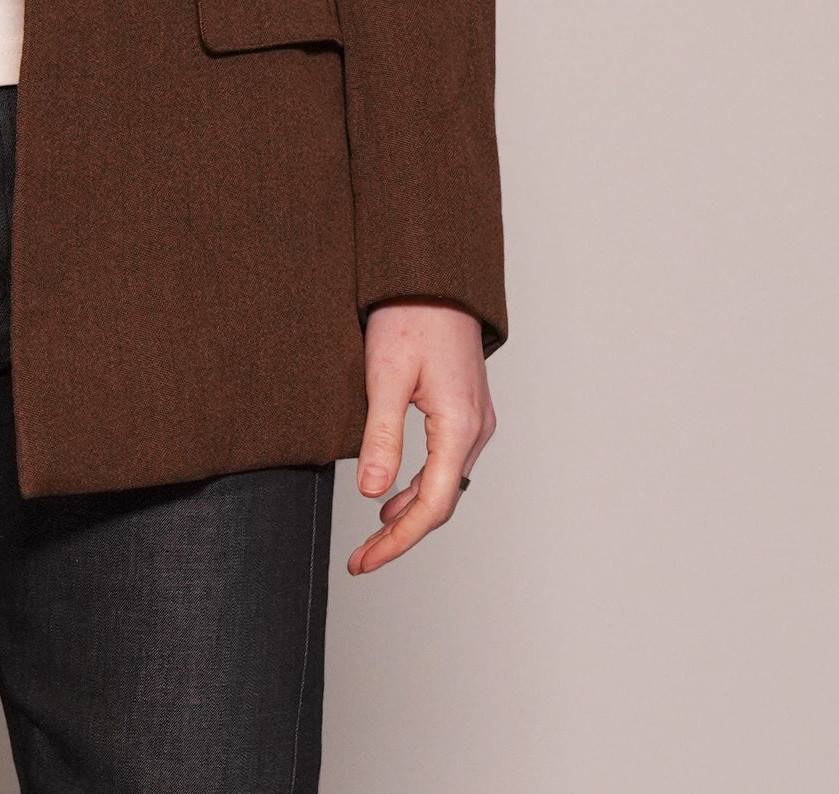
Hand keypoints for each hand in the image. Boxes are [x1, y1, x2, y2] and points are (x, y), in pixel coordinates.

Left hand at [347, 299, 494, 575]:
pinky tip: (394, 495)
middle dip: (401, 535)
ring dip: (411, 514)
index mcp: (459, 426)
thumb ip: (381, 436)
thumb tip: (372, 494)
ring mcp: (475, 421)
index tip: (364, 561)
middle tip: (362, 558)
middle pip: (441, 503)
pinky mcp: (466, 411)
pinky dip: (420, 487)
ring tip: (373, 535)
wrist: (434, 277)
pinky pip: (447, 464)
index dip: (397, 541)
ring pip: (445, 486)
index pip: (431, 506)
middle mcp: (475, 430)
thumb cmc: (410, 316)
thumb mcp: (386, 375)